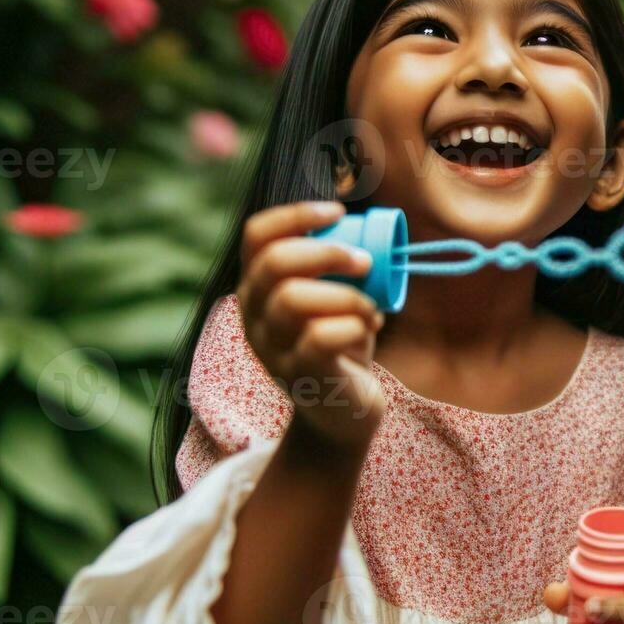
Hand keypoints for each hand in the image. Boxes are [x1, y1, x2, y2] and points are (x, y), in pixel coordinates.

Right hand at [237, 200, 386, 451]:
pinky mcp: (298, 374)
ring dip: (347, 295)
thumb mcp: (332, 298)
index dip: (295, 214)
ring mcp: (271, 347)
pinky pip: (321, 337)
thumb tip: (366, 230)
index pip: (255, 236)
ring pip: (294, 300)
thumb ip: (336, 268)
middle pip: (275, 263)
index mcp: (258, 287)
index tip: (338, 212)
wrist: (343, 411)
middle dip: (327, 253)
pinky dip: (355, 325)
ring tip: (369, 308)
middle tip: (365, 261)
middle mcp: (254, 315)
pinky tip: (368, 330)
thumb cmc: (340, 343)